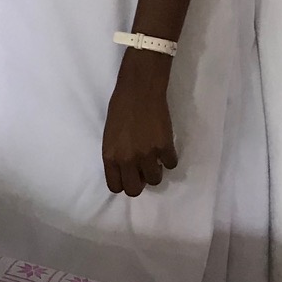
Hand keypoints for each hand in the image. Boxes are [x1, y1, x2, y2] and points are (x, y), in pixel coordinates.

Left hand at [101, 50, 178, 195]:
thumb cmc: (120, 109)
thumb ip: (117, 155)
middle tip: (144, 169)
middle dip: (140, 182)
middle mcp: (127, 159)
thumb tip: (129, 169)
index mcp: (110, 156)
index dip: (124, 183)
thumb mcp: (110, 136)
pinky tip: (165, 147)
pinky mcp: (164, 147)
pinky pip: (171, 164)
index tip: (130, 175)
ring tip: (155, 156)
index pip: (116, 187)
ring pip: (155, 180)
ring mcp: (147, 155)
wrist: (139, 91)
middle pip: (135, 190)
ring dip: (155, 170)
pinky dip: (169, 158)